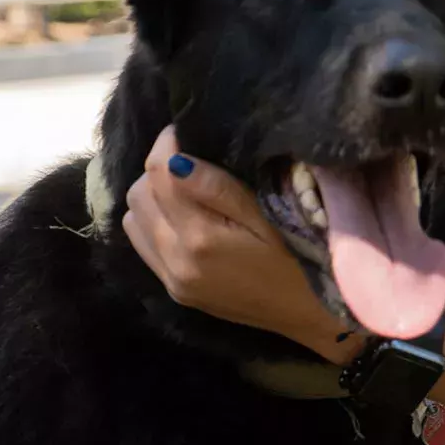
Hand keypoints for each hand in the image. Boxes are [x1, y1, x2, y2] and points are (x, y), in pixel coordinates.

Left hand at [122, 126, 358, 362]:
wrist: (311, 316)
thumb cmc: (302, 259)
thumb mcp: (268, 218)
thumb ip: (218, 189)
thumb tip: (174, 158)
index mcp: (200, 238)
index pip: (159, 174)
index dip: (167, 143)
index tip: (185, 128)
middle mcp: (175, 260)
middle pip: (138, 195)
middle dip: (157, 169)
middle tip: (190, 157)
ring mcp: (171, 280)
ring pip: (132, 219)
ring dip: (151, 196)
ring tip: (185, 188)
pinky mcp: (174, 291)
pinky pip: (142, 244)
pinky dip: (153, 222)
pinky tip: (183, 217)